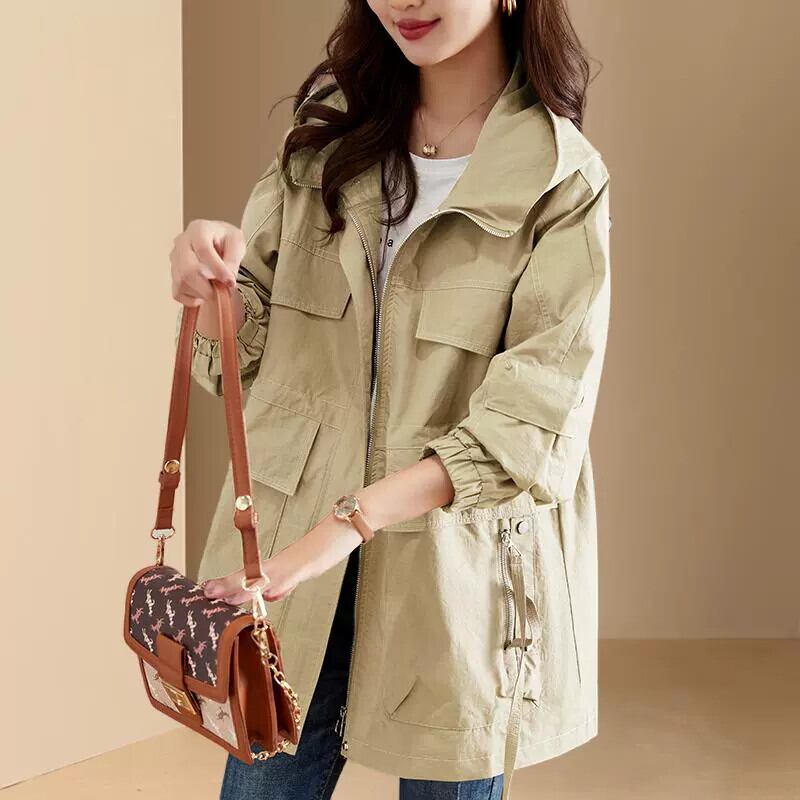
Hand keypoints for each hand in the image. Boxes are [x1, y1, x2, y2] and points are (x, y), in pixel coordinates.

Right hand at [170, 219, 244, 306]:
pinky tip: (204, 292)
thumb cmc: (225, 239)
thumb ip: (234, 258)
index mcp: (198, 229)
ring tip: (215, 289)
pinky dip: (192, 298)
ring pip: (181, 283)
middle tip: (222, 292)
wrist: (215, 239)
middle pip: (187, 270)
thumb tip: (227, 279)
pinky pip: (177, 292)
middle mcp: (182, 243)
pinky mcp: (173, 273)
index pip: (203, 250)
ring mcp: (174, 259)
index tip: (230, 282)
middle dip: (207, 287)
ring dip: (202, 293)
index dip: (217, 269)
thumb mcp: (237, 242)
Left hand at [201, 512, 363, 605]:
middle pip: (250, 575)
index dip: (228, 583)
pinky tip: (269, 592)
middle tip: (205, 591)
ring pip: (266, 577)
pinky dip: (281, 584)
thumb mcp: (304, 569)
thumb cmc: (326, 546)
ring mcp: (295, 562)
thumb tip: (270, 595)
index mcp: (279, 565)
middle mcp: (282, 562)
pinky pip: (294, 575)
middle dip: (227, 584)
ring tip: (223, 594)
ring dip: (244, 586)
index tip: (207, 590)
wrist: (345, 524)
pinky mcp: (311, 562)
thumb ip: (287, 581)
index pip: (248, 576)